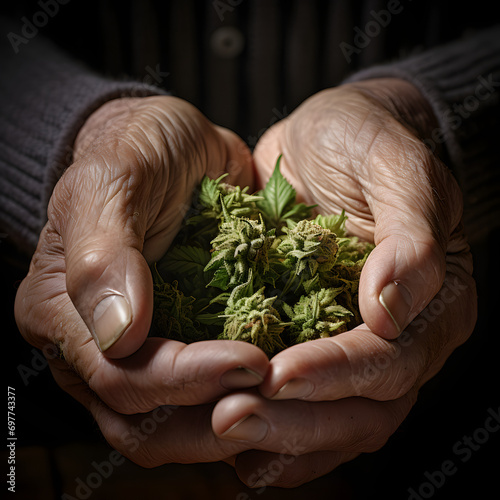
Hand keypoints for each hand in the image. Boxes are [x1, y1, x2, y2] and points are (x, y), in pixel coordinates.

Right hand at [14, 95, 268, 465]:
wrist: (173, 145)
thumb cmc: (137, 147)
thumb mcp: (115, 177)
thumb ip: (103, 251)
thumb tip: (119, 336)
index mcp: (60, 310)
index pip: (119, 376)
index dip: (183, 381)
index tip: (251, 361)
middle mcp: (92, 342)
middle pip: (143, 419)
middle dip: (210, 417)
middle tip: (275, 392)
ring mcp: (136, 348)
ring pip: (173, 422)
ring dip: (228, 422)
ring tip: (284, 400)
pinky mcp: (177, 340)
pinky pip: (204, 392)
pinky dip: (240, 399)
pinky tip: (281, 388)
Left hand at [210, 79, 476, 486]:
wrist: (326, 140)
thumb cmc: (365, 142)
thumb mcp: (395, 166)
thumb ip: (411, 235)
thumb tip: (390, 309)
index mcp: (432, 303)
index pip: (391, 360)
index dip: (338, 374)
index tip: (280, 374)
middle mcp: (398, 339)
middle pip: (361, 409)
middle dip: (297, 421)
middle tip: (230, 420)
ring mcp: (350, 347)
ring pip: (328, 420)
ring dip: (275, 435)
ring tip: (218, 429)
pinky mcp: (309, 342)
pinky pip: (298, 405)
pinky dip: (269, 431)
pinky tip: (229, 441)